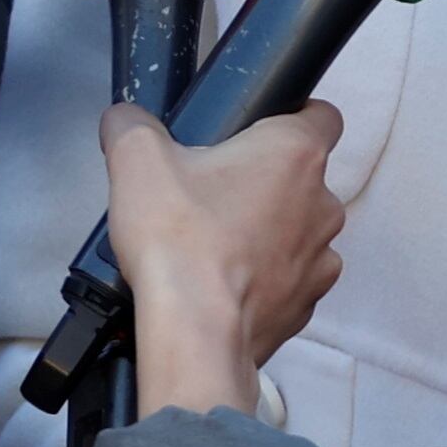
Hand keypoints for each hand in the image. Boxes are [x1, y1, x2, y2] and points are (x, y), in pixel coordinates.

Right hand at [100, 100, 346, 417]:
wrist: (194, 331)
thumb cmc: (179, 240)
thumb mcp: (138, 160)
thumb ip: (131, 125)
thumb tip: (124, 119)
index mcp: (295, 153)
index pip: (322, 115)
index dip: (292, 116)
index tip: (257, 131)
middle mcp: (322, 203)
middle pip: (302, 179)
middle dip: (263, 183)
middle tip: (212, 193)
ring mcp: (320, 259)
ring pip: (298, 232)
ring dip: (267, 234)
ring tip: (215, 245)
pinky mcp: (305, 305)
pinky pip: (289, 281)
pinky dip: (264, 280)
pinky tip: (223, 285)